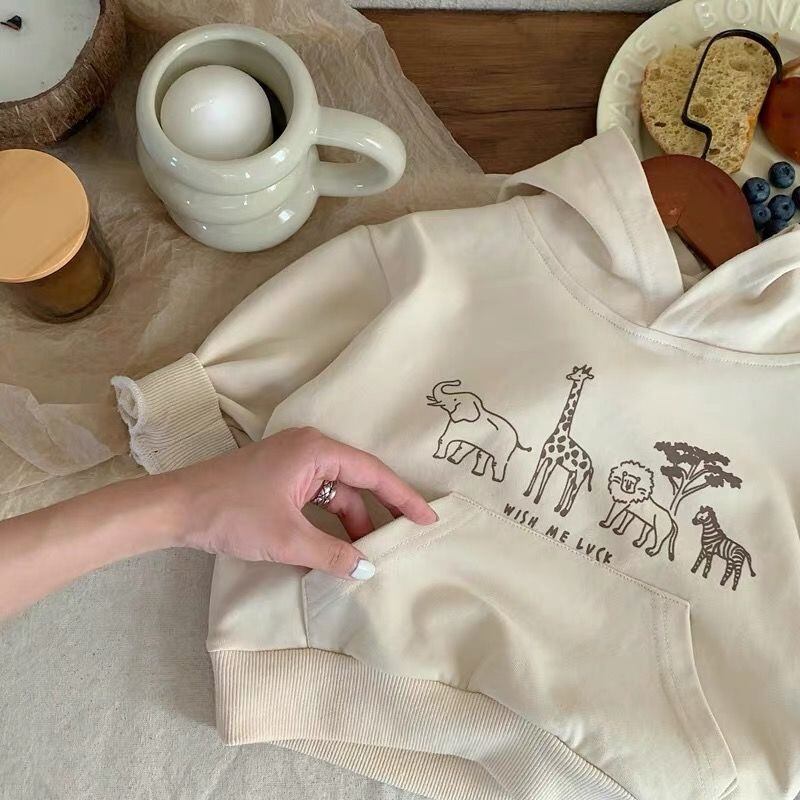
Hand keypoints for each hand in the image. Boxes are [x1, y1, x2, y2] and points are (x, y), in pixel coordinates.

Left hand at [170, 427, 436, 578]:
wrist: (176, 508)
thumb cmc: (231, 514)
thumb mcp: (287, 538)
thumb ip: (332, 553)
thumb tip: (366, 569)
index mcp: (316, 450)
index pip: (373, 473)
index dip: (403, 498)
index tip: (428, 518)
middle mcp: (309, 449)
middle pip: (357, 482)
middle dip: (376, 515)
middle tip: (401, 542)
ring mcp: (293, 462)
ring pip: (335, 493)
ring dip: (348, 523)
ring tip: (364, 556)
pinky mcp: (280, 477)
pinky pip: (316, 498)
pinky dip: (327, 522)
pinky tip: (333, 549)